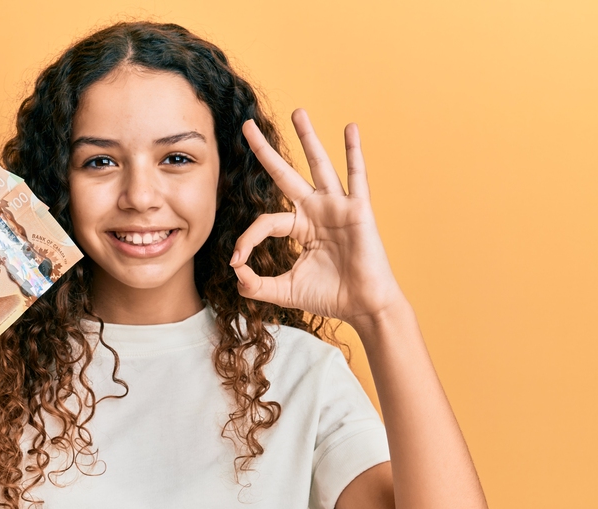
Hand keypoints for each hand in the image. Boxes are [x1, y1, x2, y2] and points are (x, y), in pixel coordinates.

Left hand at [230, 109, 403, 327]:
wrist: (362, 307)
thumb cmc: (329, 296)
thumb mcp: (284, 291)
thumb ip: (257, 284)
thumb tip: (235, 274)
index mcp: (299, 227)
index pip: (266, 221)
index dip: (247, 239)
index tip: (237, 261)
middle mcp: (316, 211)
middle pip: (285, 175)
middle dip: (265, 151)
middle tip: (247, 126)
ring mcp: (337, 207)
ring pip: (318, 166)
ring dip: (308, 138)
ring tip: (297, 112)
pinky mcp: (358, 210)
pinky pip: (356, 177)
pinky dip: (354, 152)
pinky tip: (350, 128)